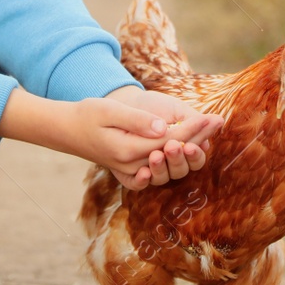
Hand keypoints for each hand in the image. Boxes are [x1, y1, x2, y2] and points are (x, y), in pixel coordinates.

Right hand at [0, 88, 222, 191]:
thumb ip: (137, 121)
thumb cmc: (87, 115)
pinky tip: (183, 154)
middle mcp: (131, 165)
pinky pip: (155, 174)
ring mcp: (129, 171)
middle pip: (173, 153)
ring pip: (167, 165)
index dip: (194, 128)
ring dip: (188, 151)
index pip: (170, 140)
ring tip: (206, 135)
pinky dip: (170, 165)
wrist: (66, 130)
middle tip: (218, 122)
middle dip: (198, 138)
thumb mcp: (109, 110)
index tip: (213, 117)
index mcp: (128, 149)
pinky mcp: (128, 171)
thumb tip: (164, 128)